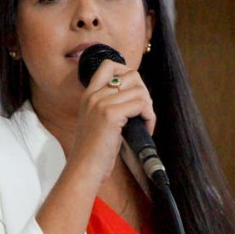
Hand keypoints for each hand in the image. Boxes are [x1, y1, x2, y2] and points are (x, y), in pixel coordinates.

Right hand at [66, 58, 154, 185]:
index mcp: (89, 95)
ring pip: (140, 91)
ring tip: (145, 124)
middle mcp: (94, 95)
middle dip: (144, 92)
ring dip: (149, 108)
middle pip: (132, 75)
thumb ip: (109, 106)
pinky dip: (150, 118)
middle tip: (143, 112)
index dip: (128, 73)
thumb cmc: (94, 151)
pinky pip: (142, 106)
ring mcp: (101, 104)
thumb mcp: (96, 122)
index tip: (135, 93)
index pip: (109, 64)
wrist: (84, 168)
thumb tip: (136, 97)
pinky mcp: (111, 115)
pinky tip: (146, 130)